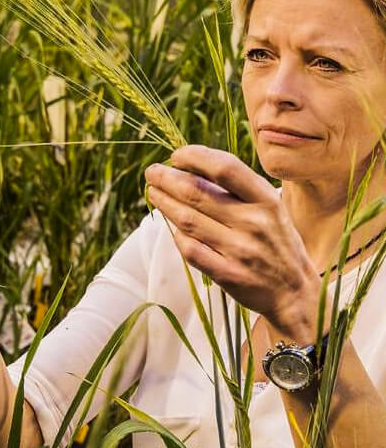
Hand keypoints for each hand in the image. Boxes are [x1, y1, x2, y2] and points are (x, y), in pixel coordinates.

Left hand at [145, 145, 322, 339]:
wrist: (295, 292)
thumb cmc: (278, 243)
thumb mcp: (271, 208)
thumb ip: (239, 190)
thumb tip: (192, 168)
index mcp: (267, 200)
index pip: (225, 168)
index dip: (195, 157)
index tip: (177, 156)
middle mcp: (254, 222)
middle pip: (197, 193)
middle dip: (168, 179)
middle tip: (152, 173)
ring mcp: (240, 250)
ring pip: (188, 221)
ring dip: (165, 204)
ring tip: (154, 193)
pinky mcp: (227, 274)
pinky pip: (190, 249)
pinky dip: (176, 235)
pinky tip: (171, 226)